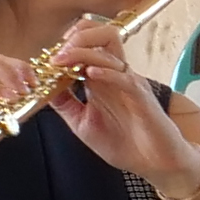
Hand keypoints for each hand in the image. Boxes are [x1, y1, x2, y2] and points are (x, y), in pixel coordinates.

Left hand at [40, 17, 199, 193]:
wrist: (156, 164)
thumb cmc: (126, 144)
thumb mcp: (83, 123)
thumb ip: (65, 104)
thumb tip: (43, 88)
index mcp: (103, 79)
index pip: (88, 44)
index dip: (67, 43)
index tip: (49, 57)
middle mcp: (116, 76)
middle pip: (103, 35)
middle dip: (77, 36)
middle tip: (58, 54)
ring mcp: (129, 83)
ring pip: (110, 49)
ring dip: (82, 50)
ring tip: (63, 60)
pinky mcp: (142, 97)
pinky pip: (124, 77)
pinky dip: (106, 71)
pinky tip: (90, 73)